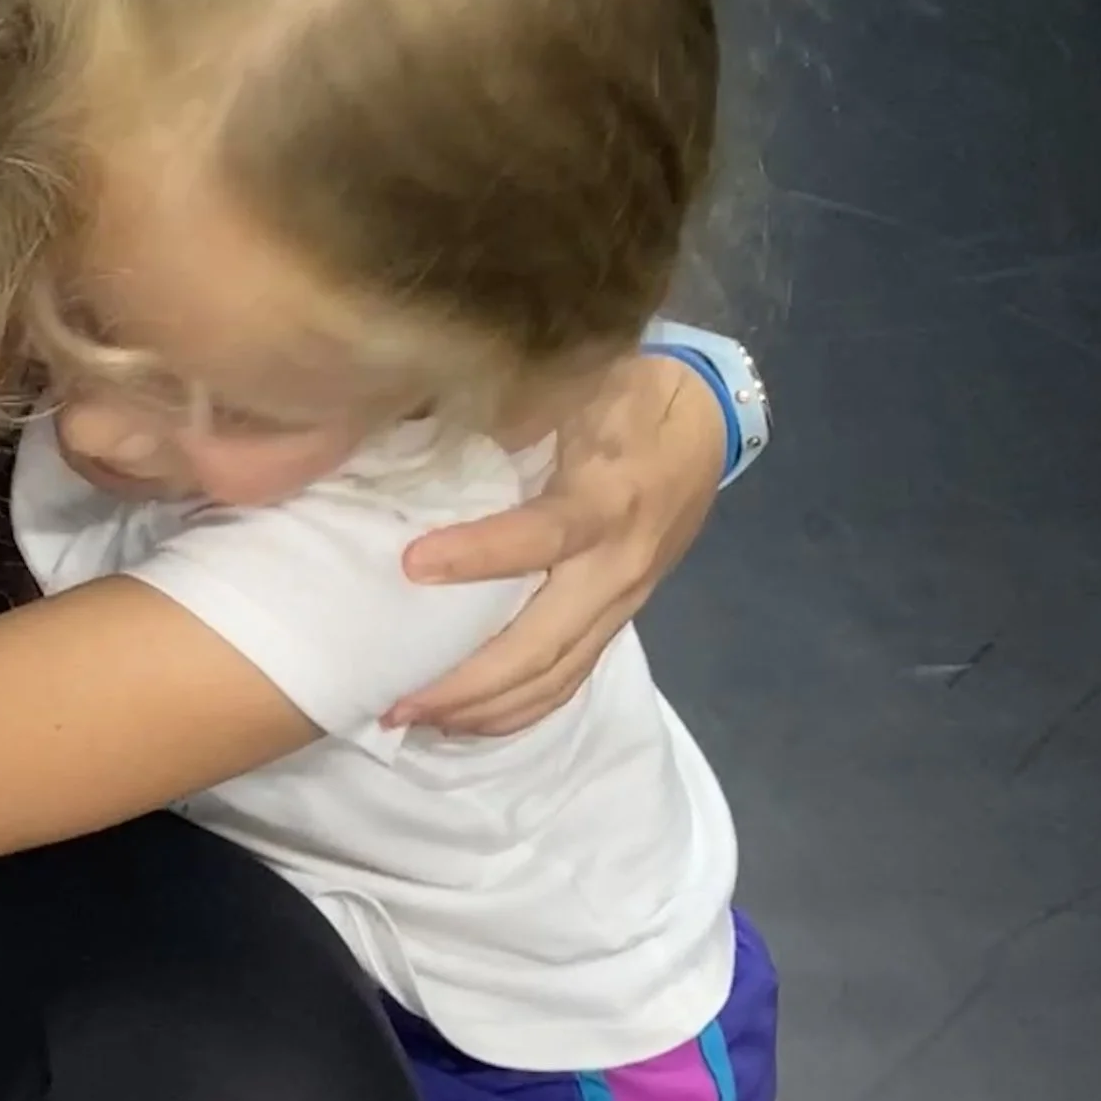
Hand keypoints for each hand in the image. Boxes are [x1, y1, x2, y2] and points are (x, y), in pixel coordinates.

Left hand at [391, 354, 727, 735]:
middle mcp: (617, 566)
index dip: (479, 555)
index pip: (542, 537)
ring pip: (556, 677)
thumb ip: (519, 402)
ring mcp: (621, 602)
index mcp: (606, 500)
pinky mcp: (617, 619)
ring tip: (416, 720)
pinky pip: (570, 679)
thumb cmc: (627, 393)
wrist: (704, 422)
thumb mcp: (579, 378)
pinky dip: (518, 710)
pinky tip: (465, 722)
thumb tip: (430, 408)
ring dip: (485, 709)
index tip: (411, 565)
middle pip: (543, 643)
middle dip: (468, 682)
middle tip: (396, 700)